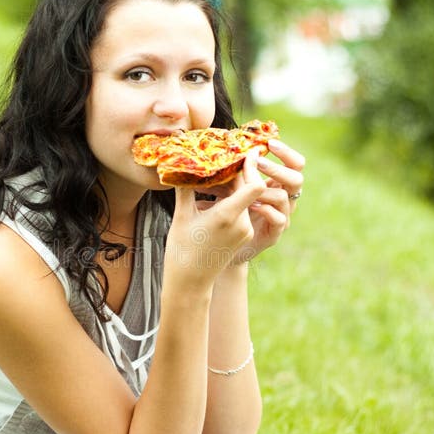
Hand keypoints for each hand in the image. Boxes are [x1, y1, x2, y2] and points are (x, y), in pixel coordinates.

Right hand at [166, 157, 266, 283]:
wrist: (191, 282)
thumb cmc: (182, 250)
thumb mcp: (182, 216)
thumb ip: (185, 188)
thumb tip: (179, 162)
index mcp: (228, 216)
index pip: (254, 185)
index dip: (252, 167)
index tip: (246, 151)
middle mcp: (242, 223)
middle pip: (249, 188)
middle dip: (240, 171)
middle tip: (228, 154)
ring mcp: (245, 230)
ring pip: (246, 198)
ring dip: (235, 185)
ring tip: (220, 172)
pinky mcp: (244, 235)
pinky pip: (244, 209)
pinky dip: (234, 198)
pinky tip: (220, 192)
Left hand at [195, 139, 304, 263]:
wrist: (223, 246)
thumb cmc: (226, 212)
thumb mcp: (229, 186)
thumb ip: (230, 171)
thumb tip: (214, 149)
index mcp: (276, 184)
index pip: (293, 164)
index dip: (286, 152)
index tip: (268, 143)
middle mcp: (283, 199)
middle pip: (297, 178)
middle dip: (278, 167)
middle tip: (259, 162)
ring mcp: (281, 216)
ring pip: (285, 197)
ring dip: (266, 188)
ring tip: (248, 186)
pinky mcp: (274, 234)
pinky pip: (279, 219)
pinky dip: (266, 210)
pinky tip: (251, 206)